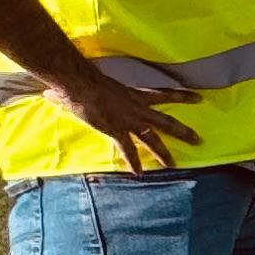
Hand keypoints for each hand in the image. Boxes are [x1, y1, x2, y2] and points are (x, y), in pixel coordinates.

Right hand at [48, 62, 200, 172]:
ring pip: (153, 138)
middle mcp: (138, 108)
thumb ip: (90, 90)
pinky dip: (133, 160)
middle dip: (183, 132)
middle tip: (199, 140)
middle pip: (167, 121)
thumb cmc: (87, 81)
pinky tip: (138, 173)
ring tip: (174, 165)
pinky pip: (128, 149)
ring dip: (164, 152)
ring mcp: (129, 121)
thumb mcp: (96, 84)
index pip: (165, 94)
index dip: (183, 96)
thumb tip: (54, 93)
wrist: (82, 85)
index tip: (199, 98)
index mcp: (137, 95)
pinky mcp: (117, 130)